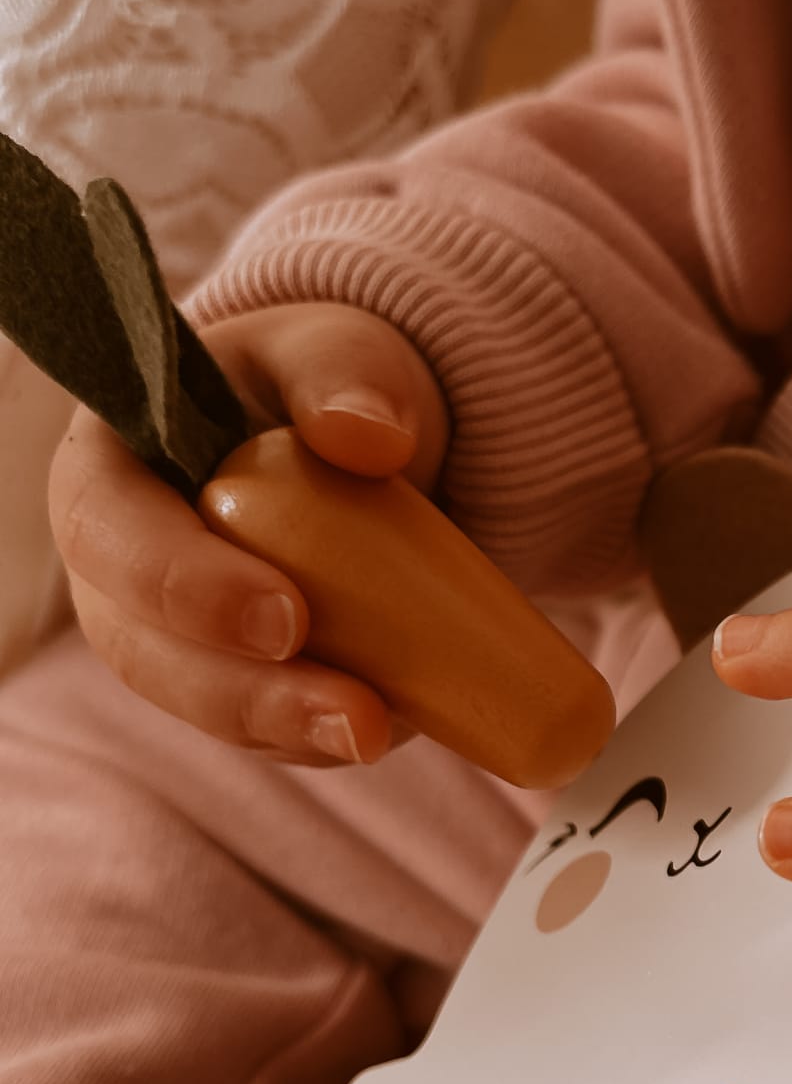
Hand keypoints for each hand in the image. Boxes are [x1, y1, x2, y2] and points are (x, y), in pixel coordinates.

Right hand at [48, 304, 447, 766]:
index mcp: (112, 467)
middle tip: (349, 711)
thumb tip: (367, 435)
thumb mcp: (335, 349)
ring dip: (286, 729)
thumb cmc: (319, 384)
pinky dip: (320, 735)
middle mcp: (122, 565)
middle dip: (242, 691)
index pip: (108, 529)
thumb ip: (339, 372)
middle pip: (143, 647)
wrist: (363, 441)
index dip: (179, 584)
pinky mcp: (238, 682)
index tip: (284, 615)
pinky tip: (391, 725)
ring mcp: (174, 635)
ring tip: (378, 733)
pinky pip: (264, 727)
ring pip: (203, 703)